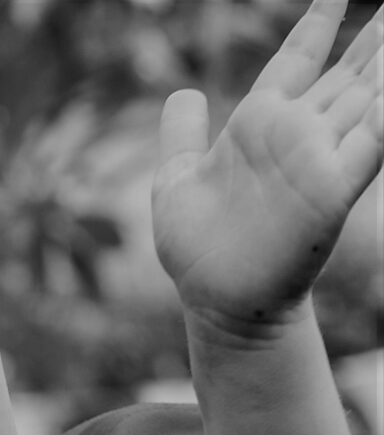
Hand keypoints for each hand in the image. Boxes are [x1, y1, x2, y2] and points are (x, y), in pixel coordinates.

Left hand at [154, 0, 382, 335]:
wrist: (215, 300)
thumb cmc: (197, 246)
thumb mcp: (177, 179)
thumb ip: (182, 135)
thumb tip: (184, 94)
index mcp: (259, 124)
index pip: (295, 62)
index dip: (315, 27)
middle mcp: (296, 135)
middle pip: (347, 72)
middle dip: (375, 37)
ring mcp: (318, 159)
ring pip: (368, 96)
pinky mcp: (334, 190)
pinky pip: (373, 143)